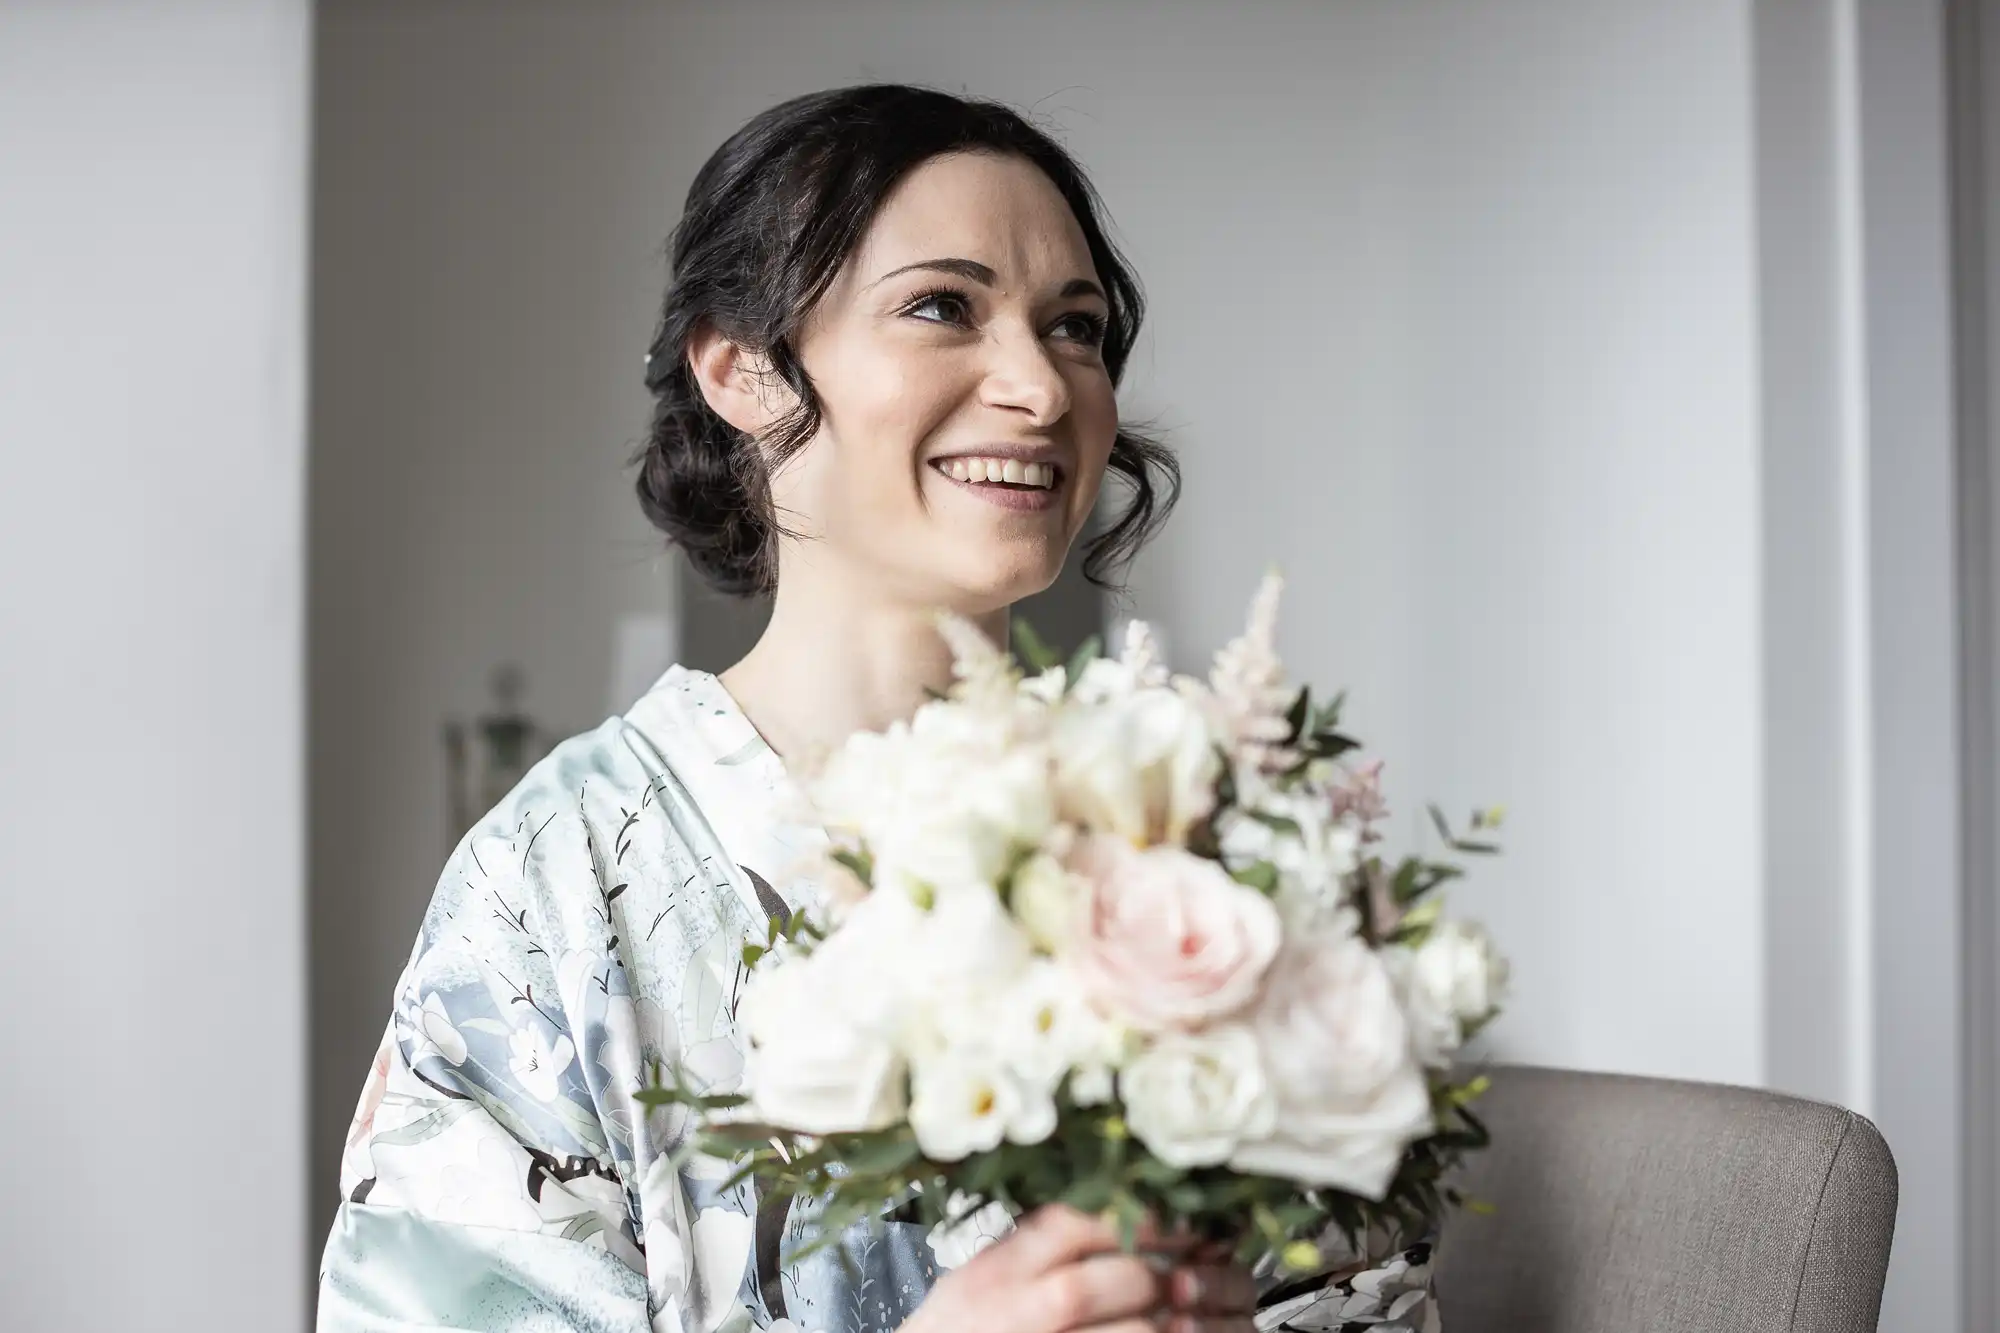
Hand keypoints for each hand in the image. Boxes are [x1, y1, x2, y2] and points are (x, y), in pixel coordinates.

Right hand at [900, 1204, 1257, 1332]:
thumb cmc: (955, 1330)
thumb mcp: (978, 1276)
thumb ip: (1032, 1245)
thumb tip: (1112, 1206)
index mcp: (1000, 1267)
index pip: (1079, 1220)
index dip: (1141, 1215)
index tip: (1180, 1217)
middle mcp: (1016, 1307)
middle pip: (1112, 1278)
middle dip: (1163, 1274)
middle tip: (1196, 1271)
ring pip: (1131, 1331)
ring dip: (1169, 1322)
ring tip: (1188, 1315)